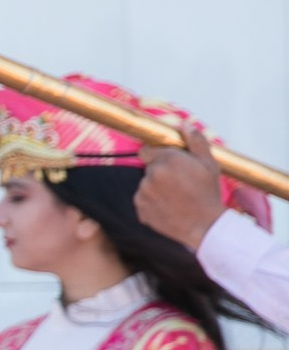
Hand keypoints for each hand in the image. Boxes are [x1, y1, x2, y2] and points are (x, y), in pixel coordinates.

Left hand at [137, 124, 227, 251]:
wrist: (205, 226)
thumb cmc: (209, 193)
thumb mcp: (209, 164)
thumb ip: (195, 141)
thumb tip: (185, 123)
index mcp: (166, 160)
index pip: (146, 150)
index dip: (157, 156)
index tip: (169, 163)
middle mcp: (151, 175)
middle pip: (148, 169)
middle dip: (160, 172)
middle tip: (180, 183)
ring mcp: (143, 194)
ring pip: (145, 185)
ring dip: (155, 188)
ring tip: (177, 197)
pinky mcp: (140, 209)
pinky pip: (143, 201)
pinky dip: (152, 203)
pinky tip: (169, 207)